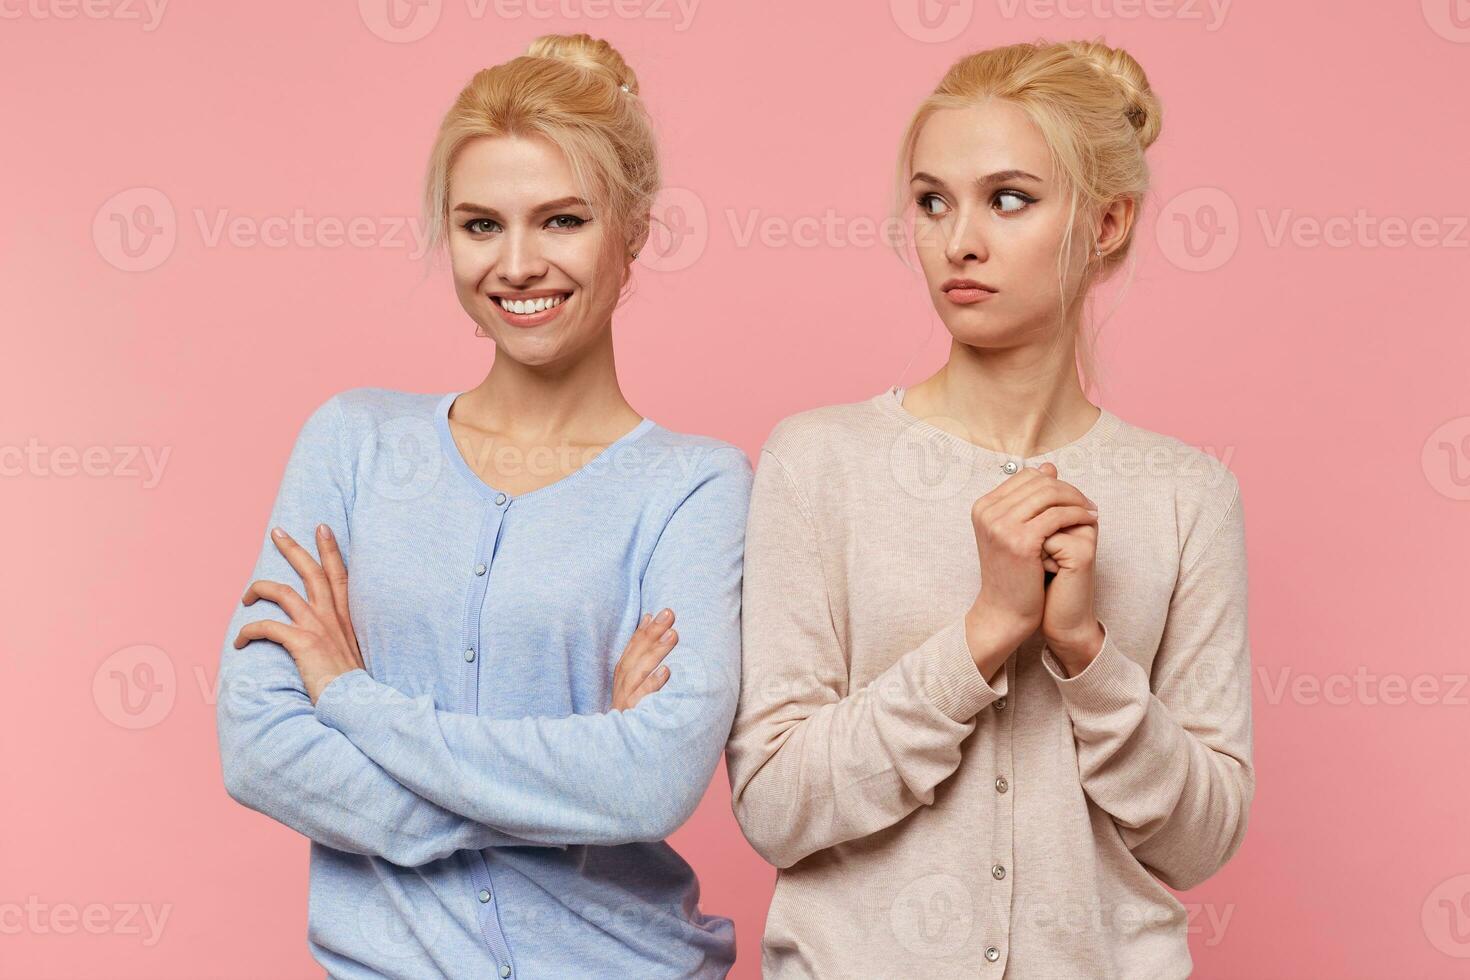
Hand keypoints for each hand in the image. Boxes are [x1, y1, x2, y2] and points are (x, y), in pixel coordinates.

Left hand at [233, 524, 365, 703]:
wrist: (356, 704)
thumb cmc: (353, 688)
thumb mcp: (353, 656)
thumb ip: (340, 643)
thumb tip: (328, 644)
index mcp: (345, 619)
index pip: (339, 574)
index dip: (330, 549)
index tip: (321, 528)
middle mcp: (332, 618)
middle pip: (312, 572)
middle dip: (293, 549)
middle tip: (277, 532)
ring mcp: (318, 628)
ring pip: (283, 592)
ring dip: (259, 589)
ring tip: (246, 595)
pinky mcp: (302, 643)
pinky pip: (266, 627)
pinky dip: (248, 632)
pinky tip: (239, 642)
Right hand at [611, 609, 676, 710]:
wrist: (621, 752)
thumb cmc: (634, 712)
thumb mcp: (633, 683)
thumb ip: (640, 652)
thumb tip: (649, 617)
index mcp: (622, 678)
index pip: (632, 649)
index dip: (644, 631)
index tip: (659, 612)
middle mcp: (622, 687)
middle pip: (636, 656)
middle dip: (652, 634)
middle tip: (670, 614)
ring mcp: (627, 702)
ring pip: (639, 673)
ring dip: (656, 652)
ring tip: (673, 635)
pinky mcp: (633, 717)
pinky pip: (643, 699)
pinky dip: (653, 684)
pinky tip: (667, 671)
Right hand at [967, 461, 1097, 672]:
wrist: (1004, 611)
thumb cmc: (1013, 574)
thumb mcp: (1015, 531)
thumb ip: (1029, 500)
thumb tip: (1049, 467)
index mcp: (983, 506)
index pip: (1025, 477)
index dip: (1054, 482)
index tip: (1073, 496)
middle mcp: (988, 512)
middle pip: (1039, 483)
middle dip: (1069, 490)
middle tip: (1088, 503)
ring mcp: (1001, 525)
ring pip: (1050, 495)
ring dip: (1077, 501)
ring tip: (1091, 512)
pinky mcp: (1021, 541)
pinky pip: (1057, 515)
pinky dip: (1078, 515)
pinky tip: (1089, 522)